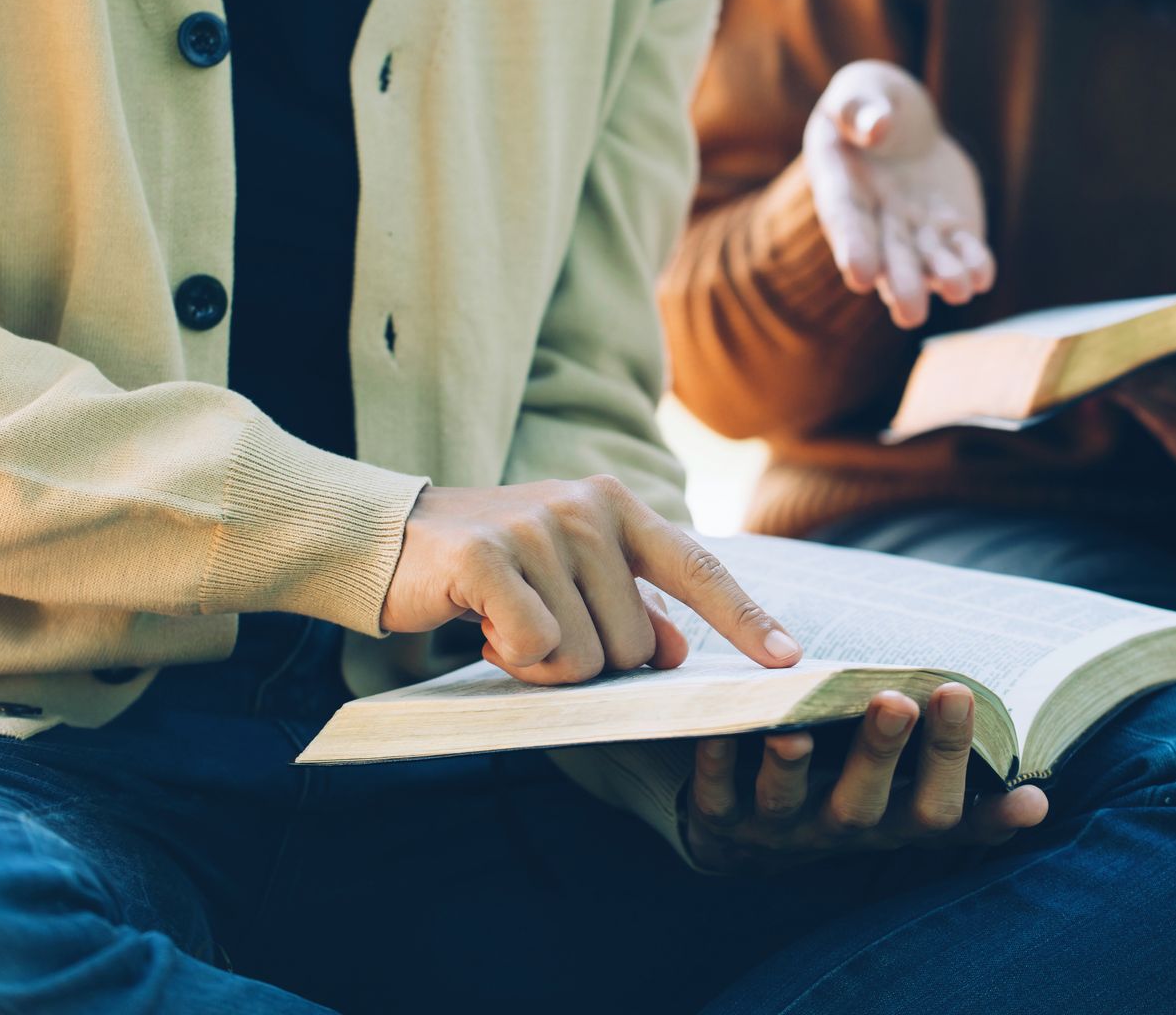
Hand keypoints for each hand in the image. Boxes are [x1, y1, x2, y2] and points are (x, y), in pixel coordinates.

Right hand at [383, 476, 801, 683]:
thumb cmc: (490, 568)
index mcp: (617, 507)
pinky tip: (484, 631)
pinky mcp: (489, 557)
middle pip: (637, 645)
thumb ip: (629, 607)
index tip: (789, 660)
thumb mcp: (569, 578)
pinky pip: (536, 647)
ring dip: (544, 667)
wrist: (386, 539)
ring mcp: (539, 528)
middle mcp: (587, 509)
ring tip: (508, 628)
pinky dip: (512, 659)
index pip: (699, 569)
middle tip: (538, 634)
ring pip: (587, 657)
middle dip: (590, 664)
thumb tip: (680, 650)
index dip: (746, 619)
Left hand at [686, 683, 1047, 873]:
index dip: (950, 757)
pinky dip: (713, 766)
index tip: (963, 693)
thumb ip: (974, 807)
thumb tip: (1041, 803)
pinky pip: (713, 798)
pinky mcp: (720, 821)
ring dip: (790, 767)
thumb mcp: (915, 812)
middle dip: (881, 752)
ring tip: (795, 728)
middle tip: (897, 698)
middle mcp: (839, 829)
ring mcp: (776, 828)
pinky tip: (716, 730)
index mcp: (893, 823)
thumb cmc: (855, 805)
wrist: (754, 848)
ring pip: (785, 801)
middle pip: (863, 803)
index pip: (935, 806)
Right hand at [804, 60, 995, 328]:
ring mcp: (914, 230)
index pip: (844, 220)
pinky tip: (983, 275)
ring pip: (926, 262)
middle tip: (911, 312)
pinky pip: (962, 251)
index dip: (852, 247)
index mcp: (840, 185)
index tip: (860, 274)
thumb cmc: (871, 101)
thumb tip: (877, 128)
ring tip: (959, 290)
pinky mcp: (950, 229)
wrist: (903, 126)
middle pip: (887, 256)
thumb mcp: (861, 88)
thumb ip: (860, 105)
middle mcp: (875, 220)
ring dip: (942, 279)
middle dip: (901, 283)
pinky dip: (974, 263)